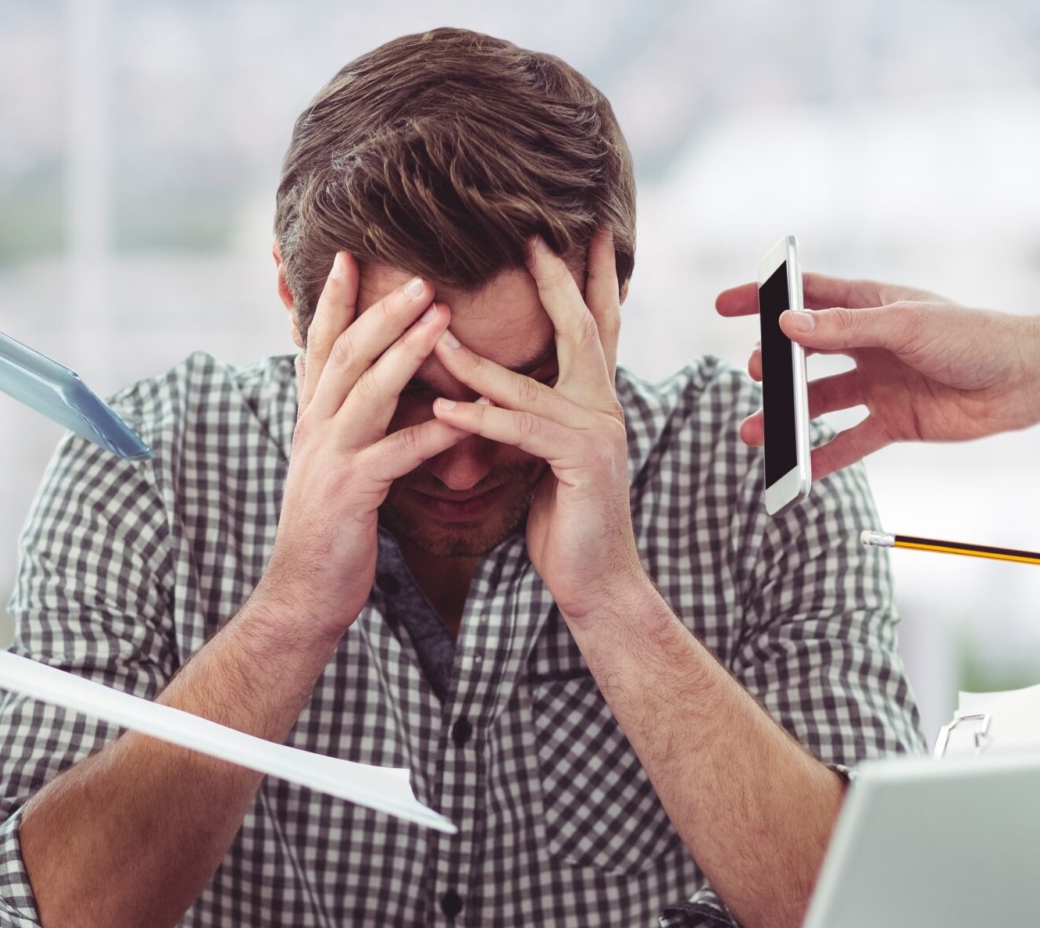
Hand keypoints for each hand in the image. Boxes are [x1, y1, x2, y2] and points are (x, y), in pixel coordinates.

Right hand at [259, 253, 465, 637]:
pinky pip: (396, 454)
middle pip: (346, 354)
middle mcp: (314, 429)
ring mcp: (329, 458)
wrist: (302, 593)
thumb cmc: (330, 530)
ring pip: (368, 391)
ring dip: (406, 351)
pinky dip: (432, 432)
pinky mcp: (350, 493)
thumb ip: (349, 424)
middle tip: (421, 274)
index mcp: (312, 419)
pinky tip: (466, 417)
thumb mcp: (333, 465)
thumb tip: (369, 390)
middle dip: (381, 310)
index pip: (321, 346)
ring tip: (443, 318)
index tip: (350, 256)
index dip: (334, 301)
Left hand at [433, 230, 644, 622]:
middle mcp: (604, 407)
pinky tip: (445, 410)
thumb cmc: (565, 521)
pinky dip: (481, 419)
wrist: (596, 582)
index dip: (588, 279)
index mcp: (595, 401)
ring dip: (476, 360)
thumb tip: (491, 387)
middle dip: (557, 281)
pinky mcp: (581, 463)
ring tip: (434, 333)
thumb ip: (528, 417)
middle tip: (532, 237)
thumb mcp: (543, 457)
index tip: (580, 233)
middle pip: (582, 329)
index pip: (593, 327)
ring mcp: (598, 433)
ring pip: (530, 383)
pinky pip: (522, 431)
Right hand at [714, 274, 1039, 478]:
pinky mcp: (893, 422)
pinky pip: (849, 442)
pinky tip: (796, 471)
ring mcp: (879, 384)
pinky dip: (822, 458)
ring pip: (819, 402)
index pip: (806, 296)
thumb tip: (787, 326)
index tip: (725, 305)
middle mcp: (869, 344)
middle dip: (774, 366)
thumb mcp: (905, 325)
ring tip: (755, 432)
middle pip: (805, 354)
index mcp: (870, 305)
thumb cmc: (973, 337)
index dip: (764, 298)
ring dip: (787, 417)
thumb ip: (844, 328)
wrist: (1024, 381)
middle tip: (756, 374)